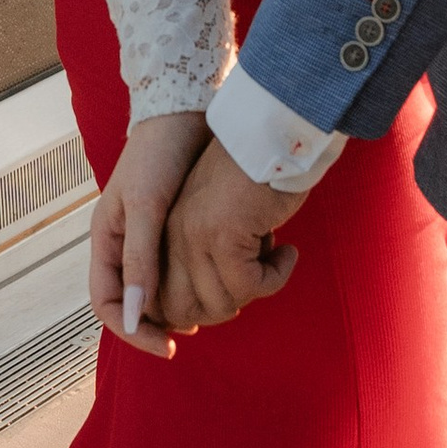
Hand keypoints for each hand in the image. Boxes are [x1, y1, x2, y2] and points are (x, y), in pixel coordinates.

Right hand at [88, 111, 207, 359]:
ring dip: (185, 303)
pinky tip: (226, 280)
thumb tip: (133, 315)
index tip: (168, 347)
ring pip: (162, 288)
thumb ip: (140, 259)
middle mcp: (125, 244)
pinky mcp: (179, 226)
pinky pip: (184, 267)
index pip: (108, 305)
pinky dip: (201, 280)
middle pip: (135, 303)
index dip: (133, 332)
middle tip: (196, 331)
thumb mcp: (146, 206)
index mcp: (106, 241)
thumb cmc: (160, 153)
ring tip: (215, 309)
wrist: (187, 109)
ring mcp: (151, 236)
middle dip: (162, 322)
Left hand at [159, 136, 307, 331]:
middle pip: (185, 312)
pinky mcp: (222, 238)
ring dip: (256, 288)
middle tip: (254, 282)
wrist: (268, 134)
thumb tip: (218, 307)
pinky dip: (277, 276)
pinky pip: (252, 286)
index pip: (159, 302)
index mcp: (162, 236)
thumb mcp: (215, 220)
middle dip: (225, 308)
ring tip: (271, 256)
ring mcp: (193, 239)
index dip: (195, 313)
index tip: (233, 299)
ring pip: (221, 304)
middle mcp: (169, 240)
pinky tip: (287, 251)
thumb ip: (204, 259)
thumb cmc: (251, 175)